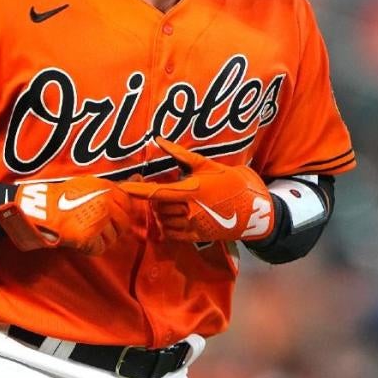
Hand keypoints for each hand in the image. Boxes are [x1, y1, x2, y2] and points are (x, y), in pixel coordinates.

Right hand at [0, 176, 131, 254]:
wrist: (40, 209)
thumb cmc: (64, 196)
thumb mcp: (91, 184)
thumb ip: (116, 185)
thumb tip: (140, 178)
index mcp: (108, 189)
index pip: (128, 205)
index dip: (118, 212)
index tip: (107, 213)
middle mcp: (106, 204)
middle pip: (124, 224)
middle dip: (112, 227)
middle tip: (95, 224)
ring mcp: (99, 221)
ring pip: (112, 238)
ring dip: (100, 237)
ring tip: (83, 229)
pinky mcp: (89, 238)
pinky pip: (100, 248)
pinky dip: (91, 247)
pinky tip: (80, 238)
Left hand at [123, 137, 274, 242]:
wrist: (257, 211)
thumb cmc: (234, 183)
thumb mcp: (210, 165)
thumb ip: (181, 155)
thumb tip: (159, 140)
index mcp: (192, 190)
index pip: (155, 192)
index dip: (136, 190)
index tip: (120, 187)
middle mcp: (189, 210)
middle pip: (158, 206)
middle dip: (155, 197)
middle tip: (165, 187)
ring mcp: (193, 226)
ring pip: (163, 219)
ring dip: (162, 210)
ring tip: (173, 201)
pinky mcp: (197, 237)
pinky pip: (172, 233)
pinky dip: (168, 224)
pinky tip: (176, 215)